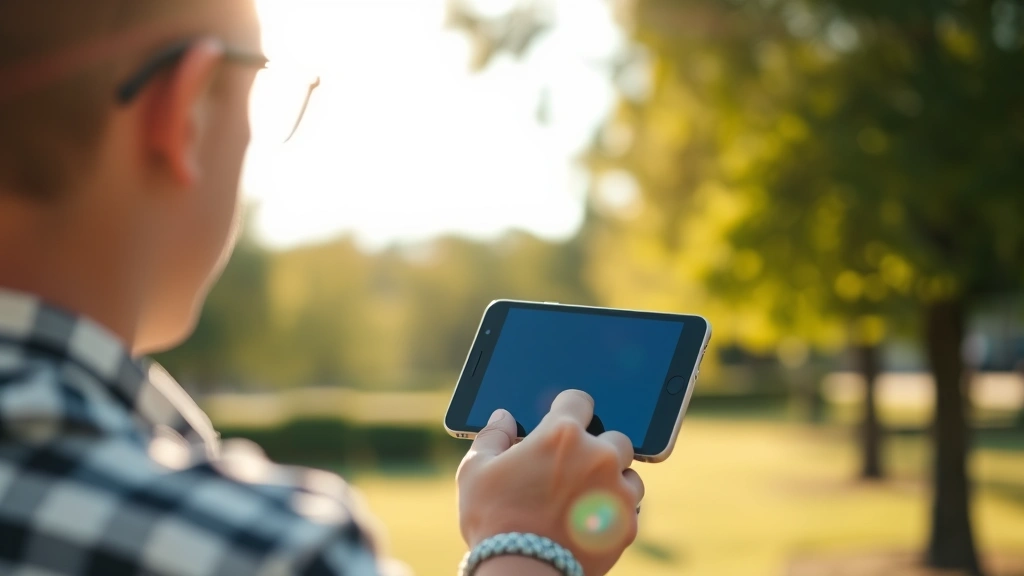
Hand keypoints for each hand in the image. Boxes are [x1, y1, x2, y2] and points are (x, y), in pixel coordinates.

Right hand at [456, 390, 644, 575]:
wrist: (519, 574)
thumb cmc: (493, 520)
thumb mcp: (475, 471)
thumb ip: (492, 436)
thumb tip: (503, 418)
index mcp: (562, 434)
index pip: (579, 400)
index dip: (569, 408)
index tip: (565, 417)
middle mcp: (598, 456)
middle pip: (614, 436)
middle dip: (596, 447)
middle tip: (573, 466)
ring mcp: (617, 491)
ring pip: (628, 472)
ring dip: (612, 479)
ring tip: (584, 496)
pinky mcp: (627, 524)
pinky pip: (630, 508)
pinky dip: (614, 511)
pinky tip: (591, 520)